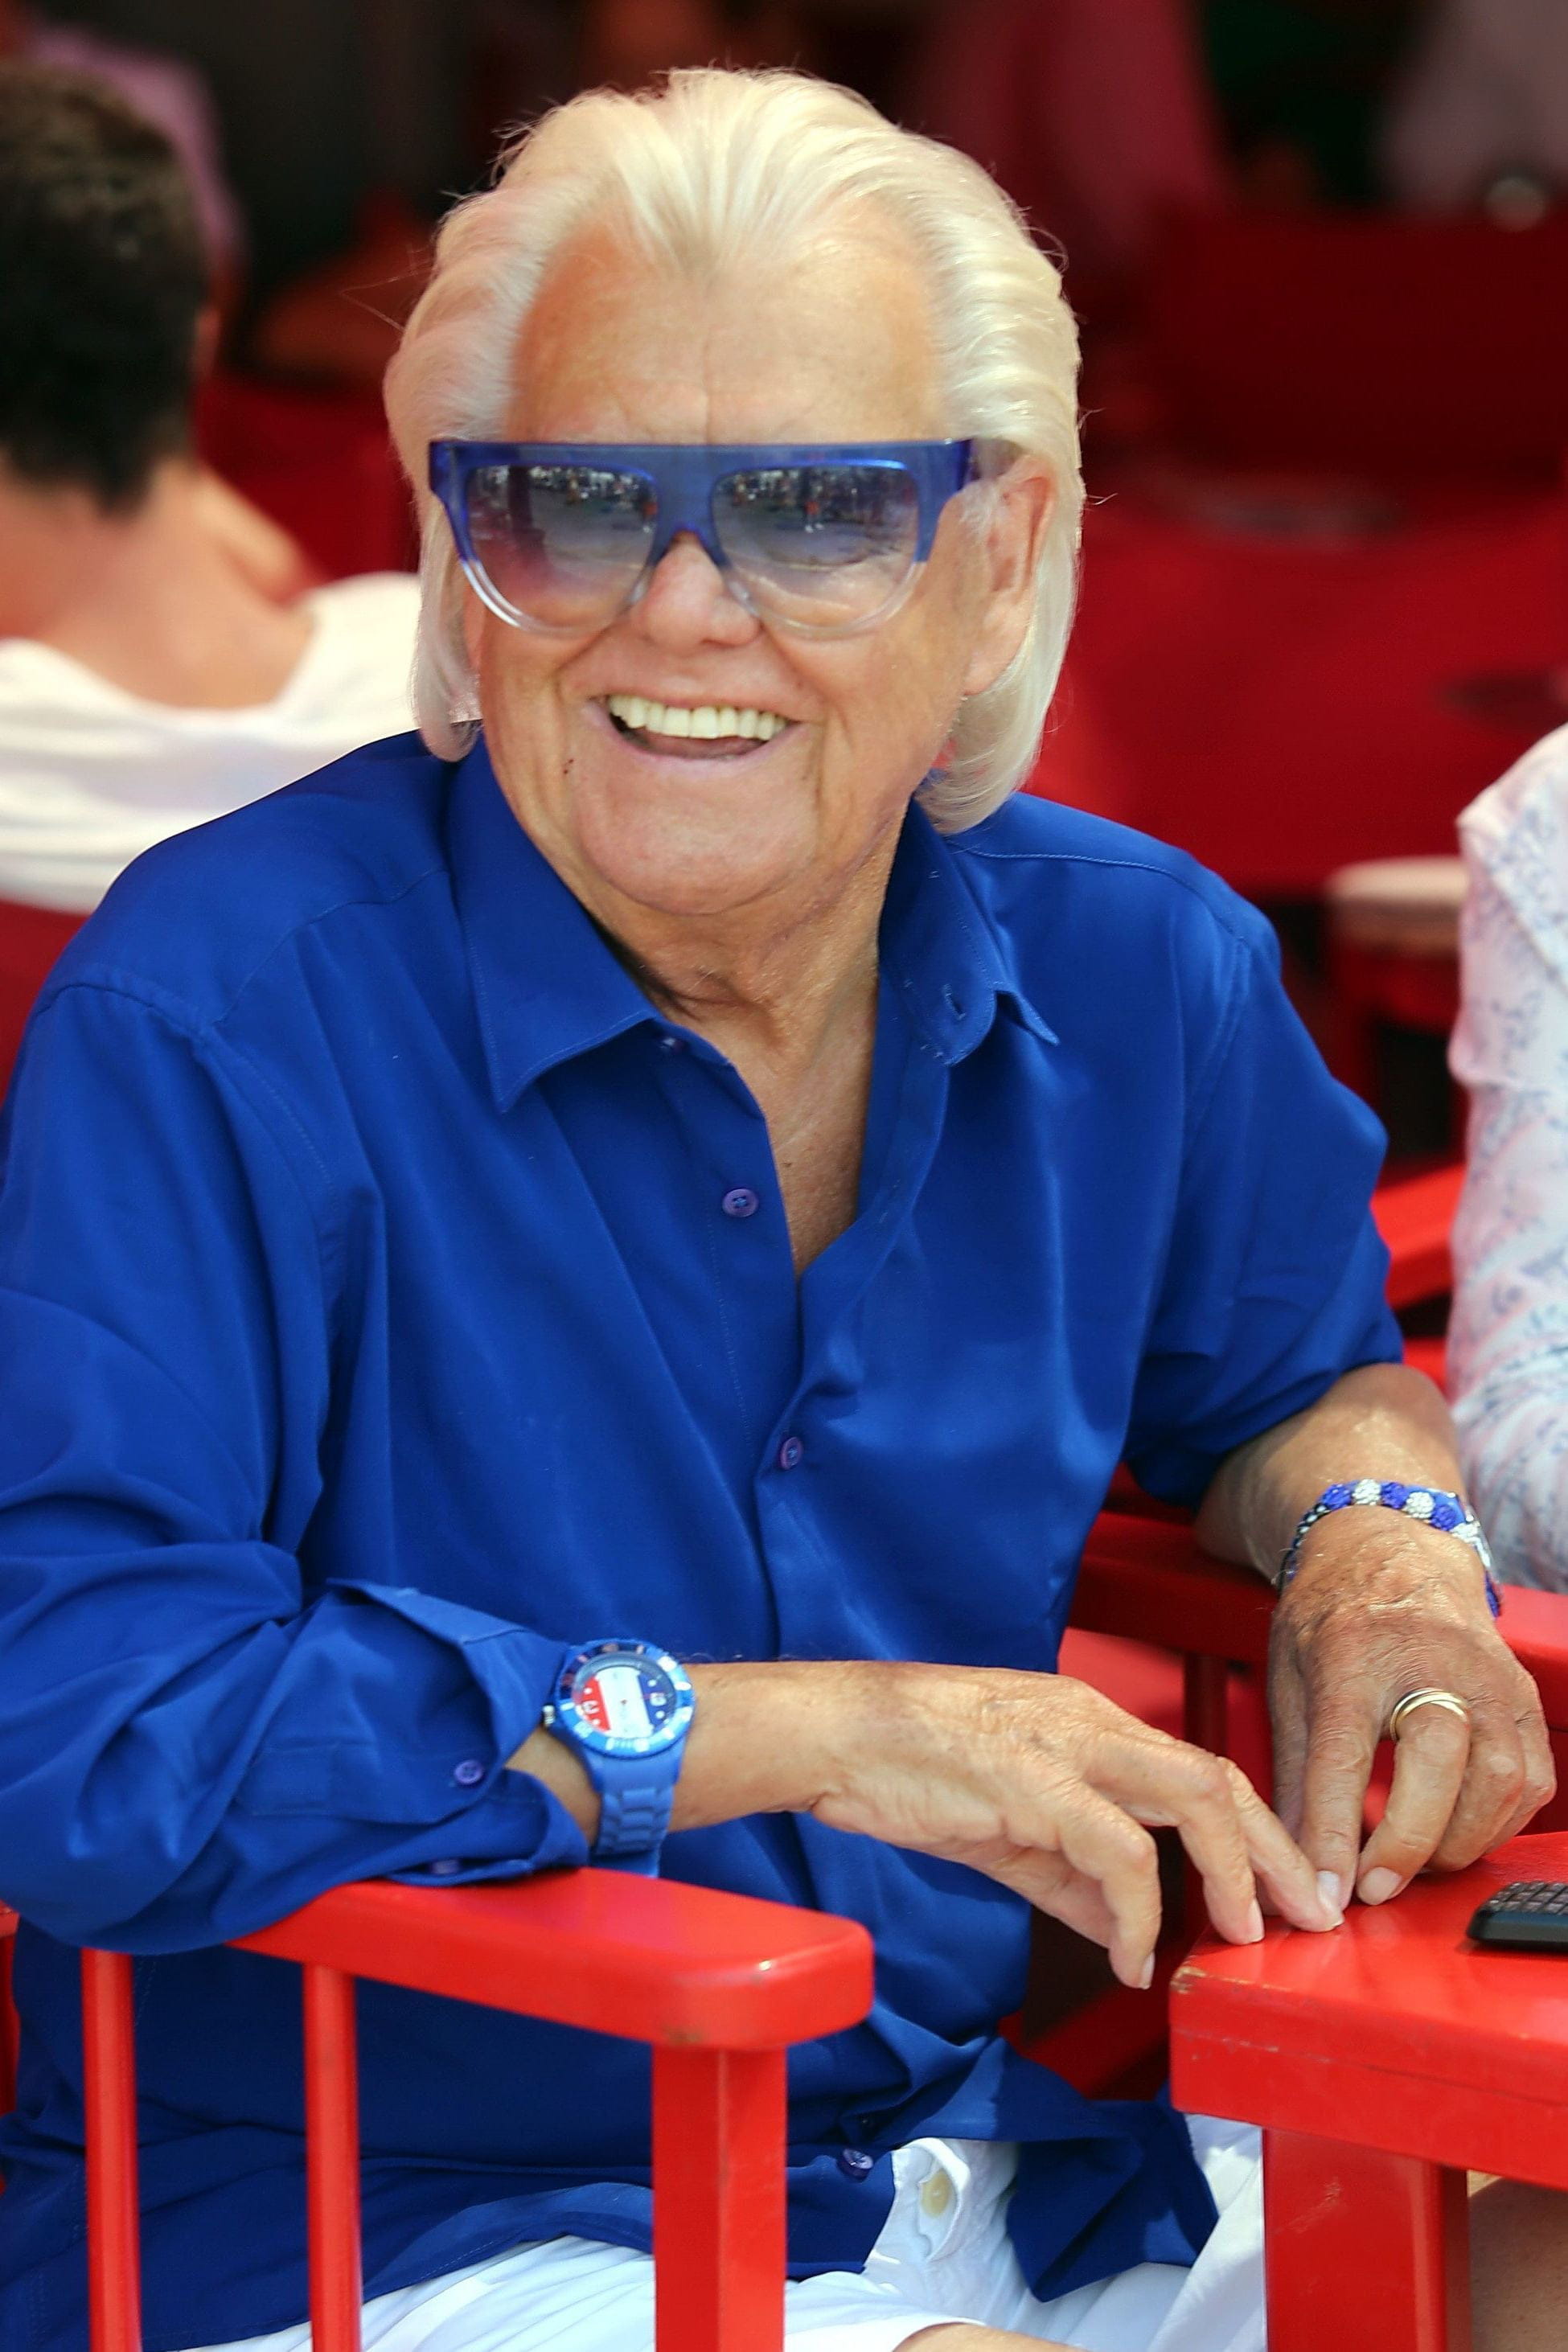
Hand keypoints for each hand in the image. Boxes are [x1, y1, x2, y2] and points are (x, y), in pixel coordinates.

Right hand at [803, 1660, 1340, 1988]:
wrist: (829, 1732)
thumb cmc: (904, 1767)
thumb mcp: (1006, 1826)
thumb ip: (1071, 1873)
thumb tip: (1126, 1929)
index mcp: (1088, 1722)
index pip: (1200, 1772)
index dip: (1256, 1836)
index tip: (1286, 1896)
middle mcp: (1091, 1721)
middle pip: (1219, 1778)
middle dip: (1277, 1855)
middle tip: (1311, 1920)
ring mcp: (1065, 1743)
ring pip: (1193, 1796)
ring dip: (1233, 1874)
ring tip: (1242, 1937)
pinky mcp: (1032, 1778)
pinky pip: (1117, 1850)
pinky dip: (1140, 1912)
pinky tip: (1132, 1957)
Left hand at [1269, 1515, 1554, 1908]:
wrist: (1391, 1551)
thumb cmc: (1332, 1621)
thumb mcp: (1288, 1682)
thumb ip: (1293, 1776)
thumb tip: (1291, 1865)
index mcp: (1352, 1649)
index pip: (1343, 1752)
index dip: (1334, 1833)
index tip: (1328, 1895)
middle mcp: (1430, 1657)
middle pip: (1440, 1757)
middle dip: (1410, 1840)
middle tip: (1376, 1886)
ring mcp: (1488, 1674)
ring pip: (1499, 1778)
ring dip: (1457, 1842)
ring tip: (1413, 1863)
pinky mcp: (1522, 1696)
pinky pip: (1531, 1781)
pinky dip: (1496, 1824)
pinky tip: (1456, 1832)